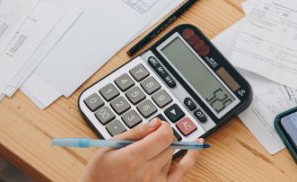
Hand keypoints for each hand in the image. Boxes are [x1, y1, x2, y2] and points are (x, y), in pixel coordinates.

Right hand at [79, 119, 200, 181]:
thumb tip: (156, 123)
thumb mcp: (109, 147)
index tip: (157, 126)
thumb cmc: (99, 173)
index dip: (163, 127)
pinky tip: (197, 145)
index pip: (164, 135)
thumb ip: (135, 133)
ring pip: (172, 156)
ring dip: (165, 150)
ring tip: (148, 154)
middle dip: (161, 137)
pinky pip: (182, 171)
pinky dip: (191, 158)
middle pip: (169, 144)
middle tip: (148, 139)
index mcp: (134, 158)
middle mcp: (148, 171)